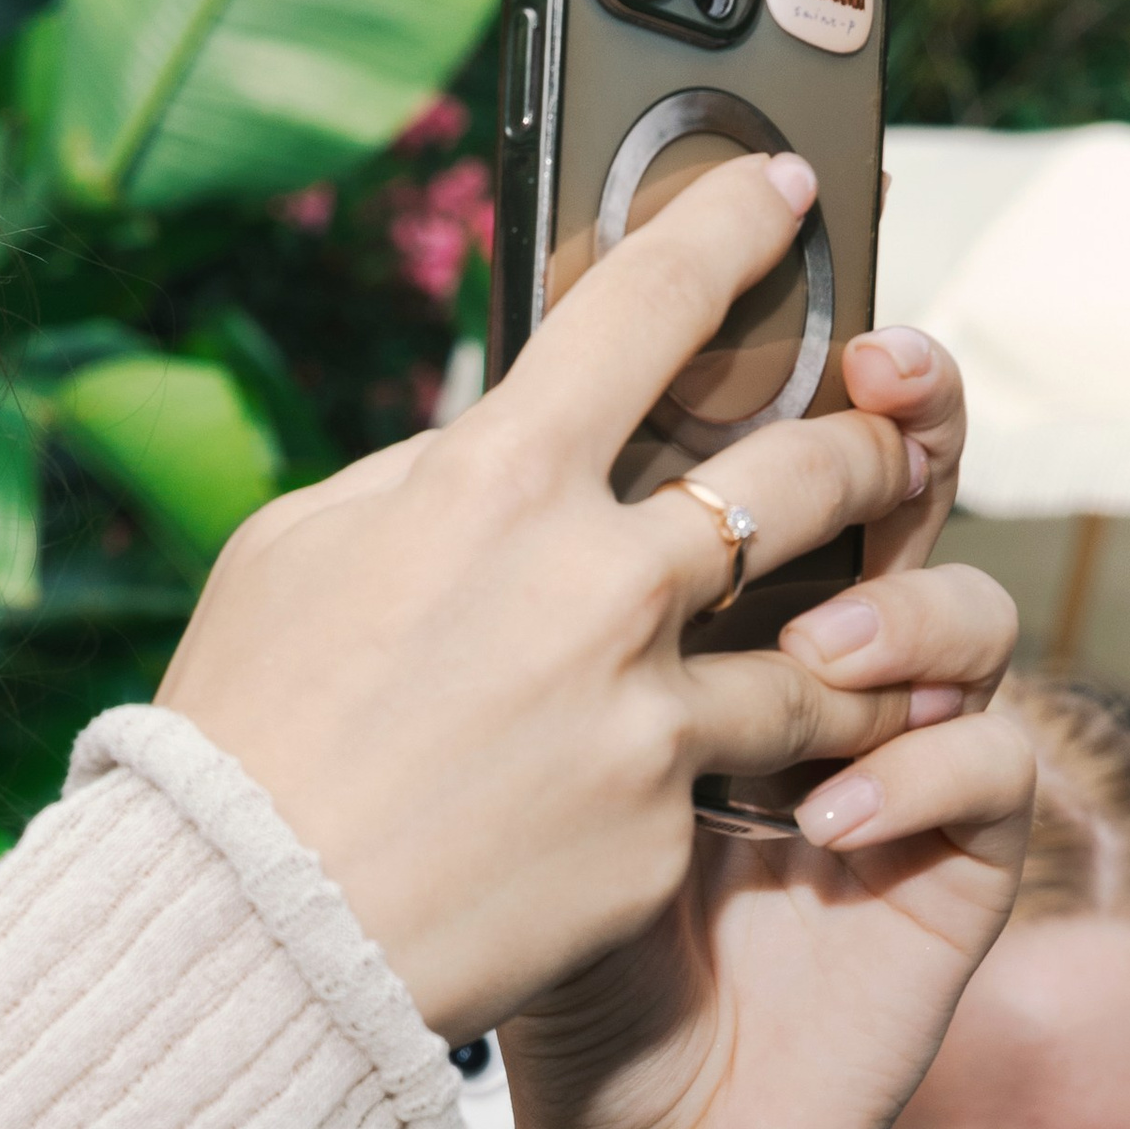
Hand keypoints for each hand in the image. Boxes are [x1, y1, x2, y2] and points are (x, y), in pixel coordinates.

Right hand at [159, 155, 1010, 1041]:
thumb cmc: (244, 732)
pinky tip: (728, 790)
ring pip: (828, 649)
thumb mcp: (295, 552)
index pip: (653, 303)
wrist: (249, 934)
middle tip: (886, 444)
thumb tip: (496, 437)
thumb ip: (418, 478)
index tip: (782, 194)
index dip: (732, 226)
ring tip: (875, 646)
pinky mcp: (664, 831)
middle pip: (805, 471)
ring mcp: (647, 714)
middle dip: (868, 446)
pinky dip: (735, 778)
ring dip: (865, 636)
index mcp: (497, 480)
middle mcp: (600, 581)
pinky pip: (732, 781)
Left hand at [496, 317, 1029, 1128]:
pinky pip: (991, 762)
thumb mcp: (480, 730)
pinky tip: (821, 822)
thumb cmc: (525, 921)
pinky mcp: (951, 852)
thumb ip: (498, 597)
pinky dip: (914, 776)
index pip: (767, 431)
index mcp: (697, 596)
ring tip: (806, 660)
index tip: (771, 239)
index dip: (787, 345)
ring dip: (895, 614)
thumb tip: (466, 433)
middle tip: (875, 383)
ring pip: (966, 605)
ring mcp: (896, 742)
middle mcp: (816, 646)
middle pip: (901, 477)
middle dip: (900, 417)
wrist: (606, 1119)